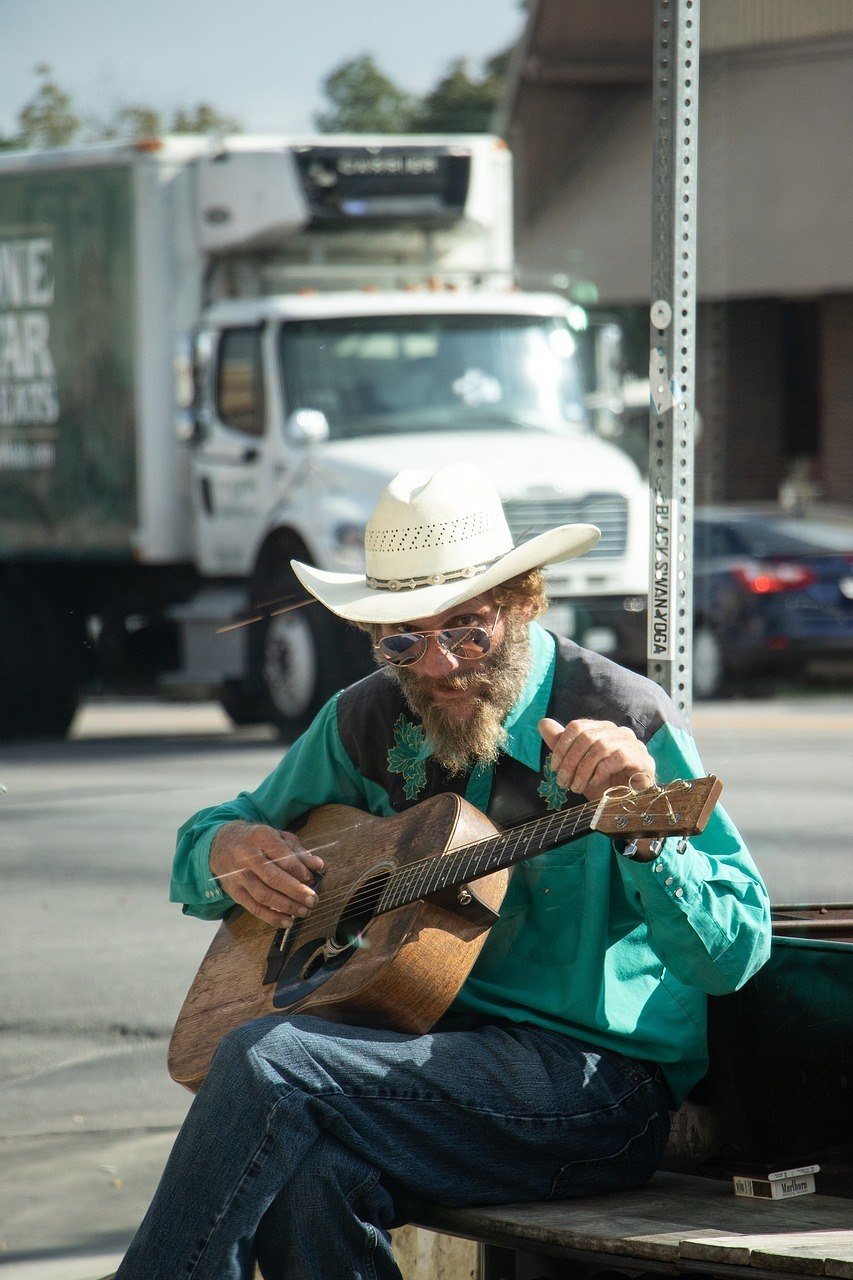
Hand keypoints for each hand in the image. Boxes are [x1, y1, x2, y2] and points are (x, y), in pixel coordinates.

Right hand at [208, 821, 323, 926]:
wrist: (221, 843)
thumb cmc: (256, 840)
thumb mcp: (277, 836)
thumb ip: (297, 851)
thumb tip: (317, 865)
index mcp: (260, 838)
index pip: (282, 856)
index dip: (298, 870)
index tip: (311, 879)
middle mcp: (247, 857)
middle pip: (273, 878)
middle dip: (296, 891)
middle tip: (313, 900)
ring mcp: (239, 876)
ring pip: (264, 896)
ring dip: (286, 906)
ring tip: (305, 911)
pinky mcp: (235, 892)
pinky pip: (254, 908)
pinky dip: (272, 917)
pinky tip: (288, 921)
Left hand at [538, 717, 655, 802]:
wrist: (627, 805)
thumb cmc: (603, 784)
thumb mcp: (577, 765)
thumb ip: (561, 744)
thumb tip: (543, 723)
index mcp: (603, 729)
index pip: (577, 726)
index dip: (561, 746)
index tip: (554, 768)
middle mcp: (619, 732)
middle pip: (587, 737)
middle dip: (570, 762)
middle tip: (563, 782)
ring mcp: (633, 744)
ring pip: (600, 747)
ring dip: (583, 770)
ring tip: (576, 787)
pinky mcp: (642, 759)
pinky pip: (617, 758)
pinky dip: (601, 772)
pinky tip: (594, 784)